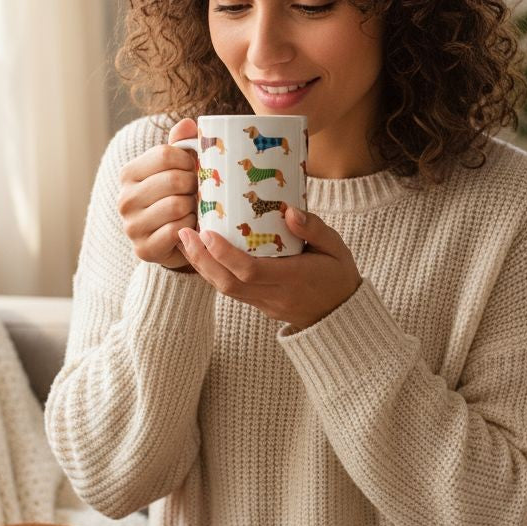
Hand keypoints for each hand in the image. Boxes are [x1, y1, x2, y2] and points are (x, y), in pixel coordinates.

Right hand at [118, 118, 199, 270]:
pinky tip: (190, 226)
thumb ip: (180, 145)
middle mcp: (125, 199)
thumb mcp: (176, 169)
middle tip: (199, 191)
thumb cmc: (176, 198)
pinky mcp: (143, 249)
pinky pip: (177, 230)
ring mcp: (131, 225)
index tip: (194, 169)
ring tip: (195, 208)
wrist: (171, 241)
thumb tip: (188, 123)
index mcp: (129, 173)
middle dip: (195, 185)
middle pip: (173, 180)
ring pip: (176, 205)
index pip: (166, 154)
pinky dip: (190, 227)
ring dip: (194, 207)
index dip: (188, 160)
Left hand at [176, 206, 362, 331]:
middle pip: (228, 282)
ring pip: (224, 289)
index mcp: (294, 279)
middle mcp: (275, 294)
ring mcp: (264, 303)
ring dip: (201, 265)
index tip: (207, 233)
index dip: (225, 254)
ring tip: (185, 240)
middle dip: (202, 258)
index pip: (251, 271)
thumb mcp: (336, 248)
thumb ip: (314, 228)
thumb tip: (289, 210)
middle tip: (184, 233)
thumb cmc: (338, 275)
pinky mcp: (259, 305)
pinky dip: (211, 273)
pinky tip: (201, 254)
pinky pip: (230, 291)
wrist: (341, 315)